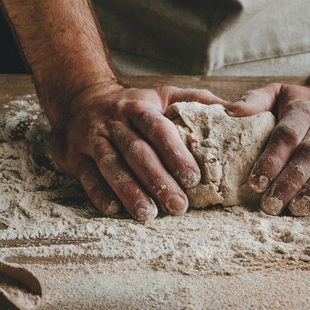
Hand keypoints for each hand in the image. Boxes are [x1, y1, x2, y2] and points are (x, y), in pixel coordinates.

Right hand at [48, 83, 224, 221]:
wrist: (79, 98)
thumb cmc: (132, 104)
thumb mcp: (162, 94)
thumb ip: (196, 101)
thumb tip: (235, 110)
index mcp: (139, 107)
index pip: (158, 129)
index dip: (175, 153)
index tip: (194, 178)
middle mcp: (114, 122)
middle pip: (136, 151)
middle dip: (158, 180)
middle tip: (178, 206)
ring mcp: (92, 138)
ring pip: (111, 166)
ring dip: (130, 191)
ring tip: (148, 214)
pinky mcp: (74, 156)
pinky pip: (87, 177)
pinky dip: (99, 194)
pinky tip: (114, 210)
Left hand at [227, 78, 309, 215]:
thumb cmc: (305, 101)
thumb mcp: (278, 92)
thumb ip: (254, 101)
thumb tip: (229, 111)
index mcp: (303, 109)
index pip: (287, 135)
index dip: (272, 160)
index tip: (256, 184)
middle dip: (290, 180)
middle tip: (272, 204)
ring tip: (297, 209)